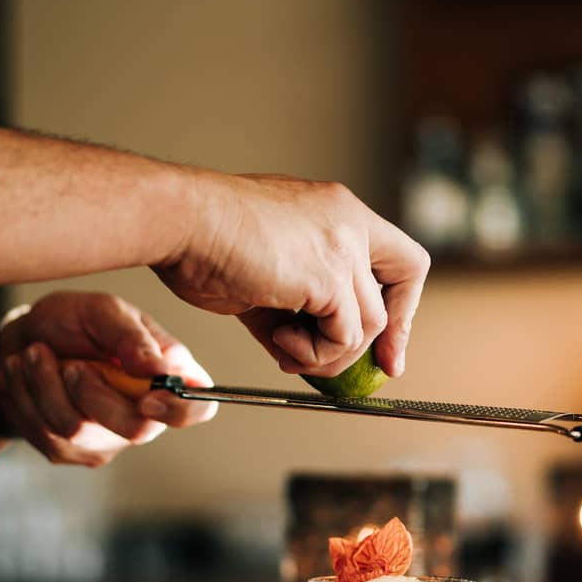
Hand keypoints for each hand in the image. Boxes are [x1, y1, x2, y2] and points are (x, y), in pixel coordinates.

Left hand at [0, 292, 216, 465]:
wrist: (23, 341)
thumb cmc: (74, 321)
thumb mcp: (102, 311)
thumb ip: (131, 336)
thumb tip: (158, 368)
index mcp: (169, 376)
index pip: (199, 409)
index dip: (180, 411)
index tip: (147, 398)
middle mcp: (146, 414)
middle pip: (137, 430)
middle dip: (92, 393)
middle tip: (71, 364)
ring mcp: (110, 438)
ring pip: (78, 430)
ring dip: (45, 385)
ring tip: (33, 354)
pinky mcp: (72, 450)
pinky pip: (47, 435)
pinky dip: (27, 396)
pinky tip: (25, 373)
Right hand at [153, 172, 429, 377]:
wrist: (180, 223)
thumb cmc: (204, 240)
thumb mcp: (265, 276)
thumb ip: (293, 307)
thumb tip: (302, 349)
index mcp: (337, 211)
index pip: (399, 258)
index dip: (402, 304)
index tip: (388, 343)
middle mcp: (349, 222)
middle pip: (400, 288)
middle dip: (389, 338)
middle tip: (376, 371)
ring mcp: (343, 247)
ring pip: (370, 325)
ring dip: (328, 352)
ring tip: (285, 347)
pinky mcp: (329, 277)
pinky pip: (345, 338)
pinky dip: (315, 354)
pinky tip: (279, 342)